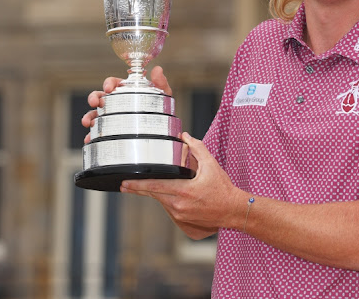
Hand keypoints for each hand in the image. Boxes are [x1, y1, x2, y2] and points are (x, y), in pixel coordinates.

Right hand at [81, 66, 172, 139]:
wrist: (163, 127)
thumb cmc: (159, 106)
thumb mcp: (162, 94)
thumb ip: (160, 82)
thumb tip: (158, 70)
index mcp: (125, 90)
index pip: (113, 83)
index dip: (109, 83)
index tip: (108, 88)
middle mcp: (115, 101)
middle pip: (99, 96)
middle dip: (93, 98)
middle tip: (95, 103)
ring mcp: (111, 115)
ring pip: (95, 113)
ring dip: (88, 116)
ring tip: (87, 122)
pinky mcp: (110, 128)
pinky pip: (98, 131)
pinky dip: (91, 135)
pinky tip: (89, 139)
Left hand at [120, 132, 245, 231]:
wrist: (233, 210)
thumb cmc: (223, 189)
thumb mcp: (211, 165)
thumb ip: (197, 148)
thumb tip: (185, 137)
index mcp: (184, 191)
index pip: (155, 187)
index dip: (137, 185)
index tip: (125, 183)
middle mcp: (179, 205)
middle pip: (153, 195)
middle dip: (138, 189)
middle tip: (125, 185)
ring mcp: (180, 215)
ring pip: (161, 201)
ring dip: (156, 193)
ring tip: (154, 186)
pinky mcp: (182, 222)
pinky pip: (169, 208)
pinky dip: (166, 200)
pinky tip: (170, 195)